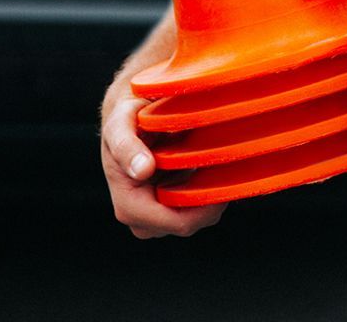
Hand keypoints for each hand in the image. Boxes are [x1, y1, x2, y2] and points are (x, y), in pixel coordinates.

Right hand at [100, 83, 227, 237]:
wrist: (126, 122)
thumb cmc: (123, 122)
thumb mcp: (120, 124)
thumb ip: (126, 146)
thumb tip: (142, 170)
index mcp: (128, 206)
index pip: (177, 223)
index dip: (205, 208)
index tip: (224, 180)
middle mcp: (140, 218)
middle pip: (189, 224)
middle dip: (210, 202)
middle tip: (226, 168)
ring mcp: (154, 217)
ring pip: (195, 219)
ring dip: (210, 196)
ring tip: (217, 165)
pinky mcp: (167, 209)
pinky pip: (195, 209)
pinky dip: (206, 192)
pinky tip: (210, 169)